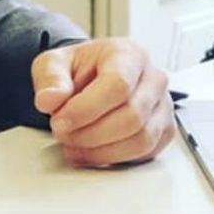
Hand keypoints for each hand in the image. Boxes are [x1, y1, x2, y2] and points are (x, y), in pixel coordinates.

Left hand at [31, 38, 174, 165]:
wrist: (92, 77)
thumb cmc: (78, 69)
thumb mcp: (53, 64)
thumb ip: (50, 79)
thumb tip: (49, 100)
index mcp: (129, 54)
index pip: (117, 85)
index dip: (86, 110)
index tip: (59, 122)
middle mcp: (153, 78)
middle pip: (131, 117)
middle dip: (90, 134)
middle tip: (62, 134)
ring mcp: (162, 106)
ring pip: (141, 140)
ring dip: (101, 151)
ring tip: (72, 145)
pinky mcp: (163, 130)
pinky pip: (145, 153)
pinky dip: (114, 158)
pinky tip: (89, 152)